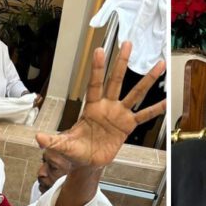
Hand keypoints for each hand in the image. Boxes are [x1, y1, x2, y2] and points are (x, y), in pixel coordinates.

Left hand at [35, 41, 164, 167]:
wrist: (88, 162)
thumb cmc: (75, 150)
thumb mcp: (63, 146)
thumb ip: (53, 141)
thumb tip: (38, 138)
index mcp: (91, 108)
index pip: (94, 84)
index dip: (97, 69)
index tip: (99, 50)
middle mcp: (107, 106)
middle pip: (116, 81)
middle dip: (122, 63)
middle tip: (128, 43)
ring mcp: (119, 115)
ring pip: (135, 94)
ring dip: (147, 80)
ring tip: (159, 65)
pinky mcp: (128, 126)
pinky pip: (144, 116)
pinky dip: (155, 110)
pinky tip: (167, 101)